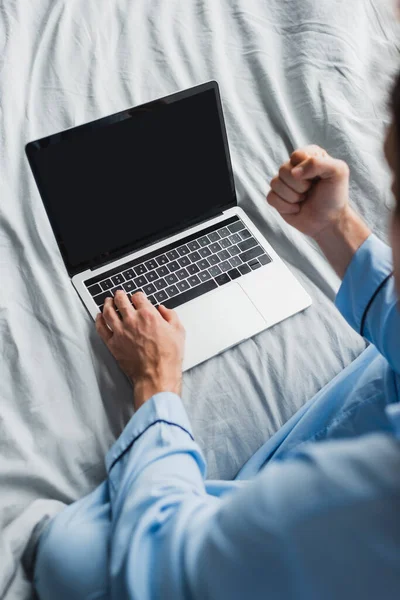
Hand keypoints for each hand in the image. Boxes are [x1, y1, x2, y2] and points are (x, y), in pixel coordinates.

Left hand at [96, 291, 184, 409]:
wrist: (157, 375)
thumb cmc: (168, 356)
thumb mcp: (178, 331)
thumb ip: (171, 315)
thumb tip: (163, 309)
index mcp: (148, 315)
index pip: (138, 297)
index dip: (138, 295)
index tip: (138, 297)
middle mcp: (132, 320)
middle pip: (121, 301)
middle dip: (119, 295)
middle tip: (119, 294)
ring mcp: (120, 332)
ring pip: (108, 312)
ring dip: (107, 304)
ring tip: (107, 301)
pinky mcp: (113, 344)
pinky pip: (101, 328)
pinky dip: (99, 320)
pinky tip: (99, 317)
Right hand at [267, 144, 350, 240]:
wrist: (329, 221)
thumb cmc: (334, 196)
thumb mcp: (338, 172)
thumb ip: (318, 163)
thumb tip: (293, 173)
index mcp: (309, 155)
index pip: (297, 156)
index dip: (306, 169)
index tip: (317, 178)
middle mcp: (295, 167)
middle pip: (284, 170)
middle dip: (299, 186)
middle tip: (310, 191)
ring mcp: (284, 182)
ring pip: (275, 183)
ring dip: (292, 197)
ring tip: (304, 199)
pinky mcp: (277, 197)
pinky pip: (271, 197)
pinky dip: (285, 206)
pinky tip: (296, 208)